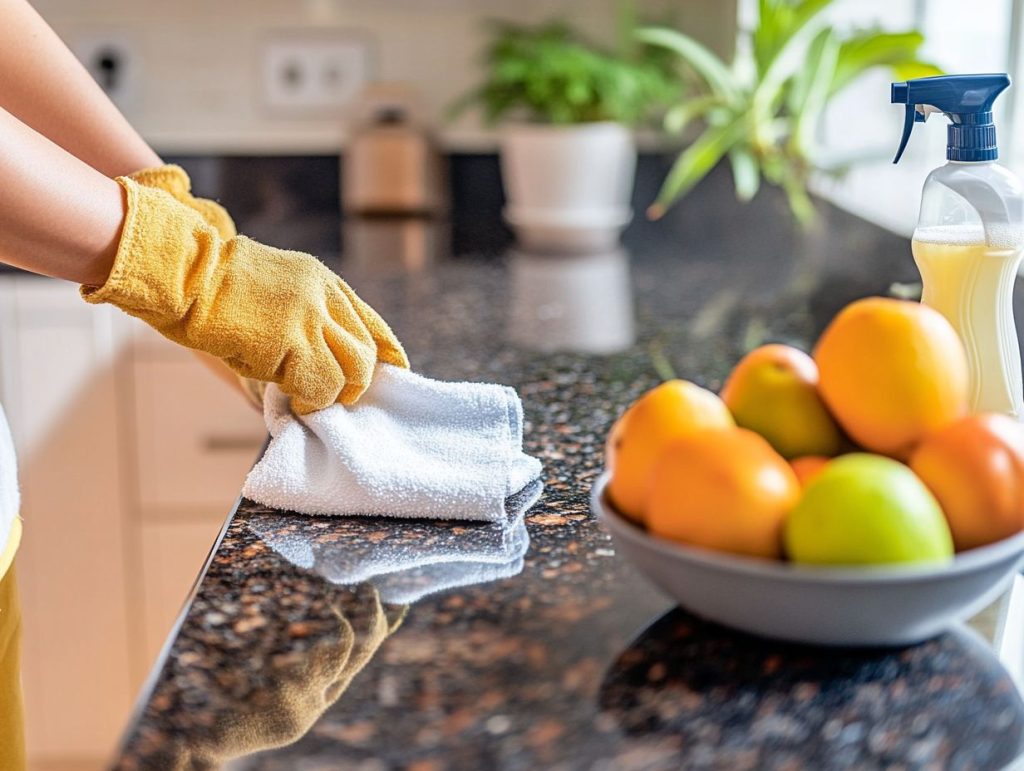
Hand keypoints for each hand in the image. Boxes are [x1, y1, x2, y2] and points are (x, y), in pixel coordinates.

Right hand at [83, 176, 407, 413]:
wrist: (181, 270)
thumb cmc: (212, 287)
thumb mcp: (273, 293)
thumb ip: (301, 322)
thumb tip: (314, 369)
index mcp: (323, 282)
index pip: (372, 323)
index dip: (386, 353)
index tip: (393, 372)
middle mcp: (324, 296)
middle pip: (366, 352)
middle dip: (356, 382)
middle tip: (336, 398)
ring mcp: (309, 318)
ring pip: (350, 372)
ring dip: (332, 394)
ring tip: (309, 400)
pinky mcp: (290, 341)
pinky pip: (319, 385)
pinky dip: (310, 400)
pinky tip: (292, 400)